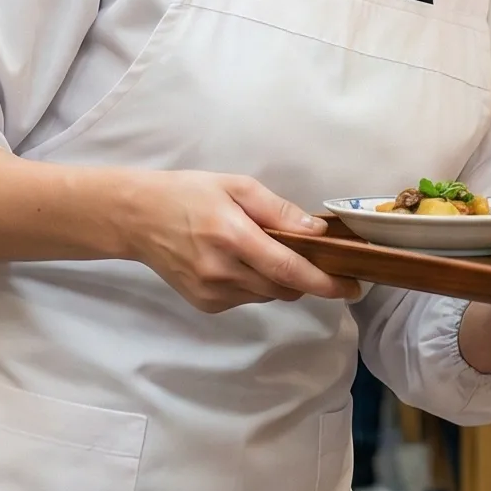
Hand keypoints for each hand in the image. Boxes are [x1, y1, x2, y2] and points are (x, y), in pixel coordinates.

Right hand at [122, 172, 361, 313]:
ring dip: (277, 278)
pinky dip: (254, 284)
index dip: (325, 282)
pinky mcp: (206, 304)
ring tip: (258, 250)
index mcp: (232, 236)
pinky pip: (247, 299)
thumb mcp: (235, 186)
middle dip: (304, 276)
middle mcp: (222, 271)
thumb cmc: (189, 194)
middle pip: (285, 287)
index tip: (353, 286)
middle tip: (309, 255)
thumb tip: (317, 232)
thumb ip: (277, 210)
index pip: (289, 269)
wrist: (138, 218)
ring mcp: (212, 293)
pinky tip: (237, 262)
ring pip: (268, 295)